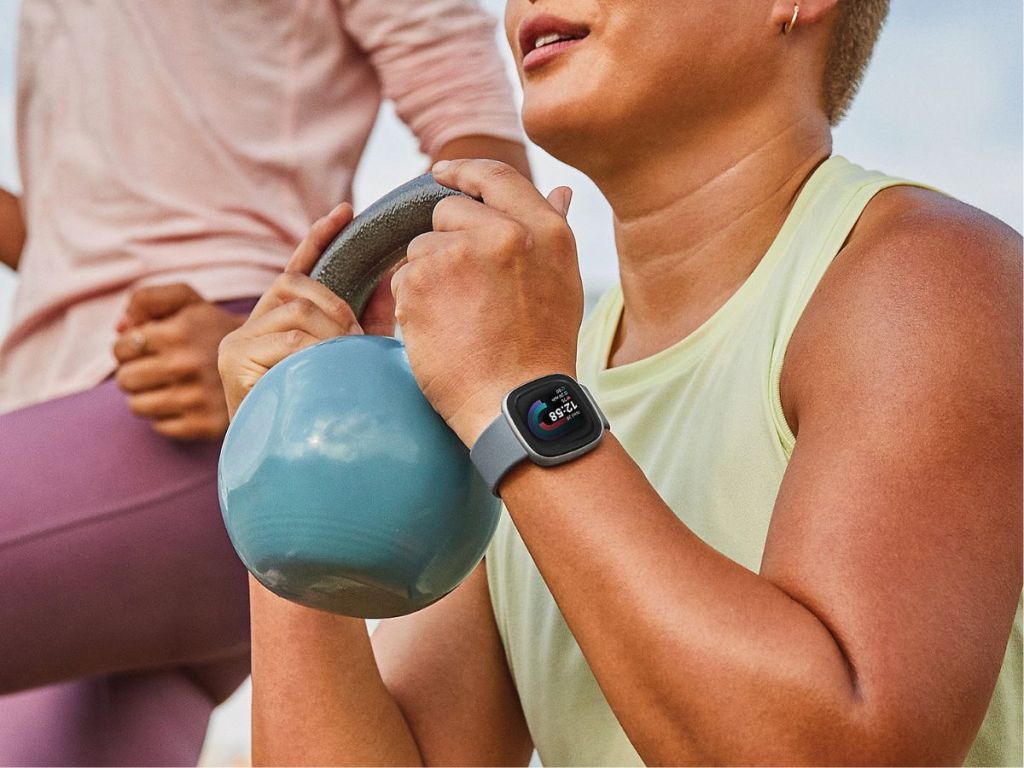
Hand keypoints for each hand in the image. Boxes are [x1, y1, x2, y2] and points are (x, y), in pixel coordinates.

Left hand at [113, 283, 246, 439]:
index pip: (121, 349)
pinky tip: (187, 402)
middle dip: (136, 372)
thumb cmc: (214, 329)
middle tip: (159, 368)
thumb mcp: (187, 301)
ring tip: (170, 385)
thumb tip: (120, 327)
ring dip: (148, 396)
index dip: (130, 347)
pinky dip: (167, 416)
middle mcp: (186, 366)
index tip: (150, 347)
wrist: (267, 360)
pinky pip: (160, 427)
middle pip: (125, 380)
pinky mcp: (205, 425)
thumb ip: (147, 299)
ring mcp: (196, 399)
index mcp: (178, 333)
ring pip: (138, 406)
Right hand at [218, 203, 393, 417]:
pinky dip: (317, 351)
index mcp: (275, 321)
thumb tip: (392, 277)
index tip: (345, 212)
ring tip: (344, 360)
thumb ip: (366, 320)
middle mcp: (249, 326)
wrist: (294, 464)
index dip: (319, 239)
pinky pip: (289, 340)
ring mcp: (238, 343)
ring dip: (331, 334)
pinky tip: (324, 366)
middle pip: (297, 287)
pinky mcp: (235, 361)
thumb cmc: (324, 410)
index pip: (296, 268)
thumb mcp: (350, 356)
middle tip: (356, 338)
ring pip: (297, 313)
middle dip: (336, 307)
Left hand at [392, 159, 581, 445]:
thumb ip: (551, 230)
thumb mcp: (562, 282)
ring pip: (421, 247)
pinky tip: (440, 331)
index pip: (496, 175)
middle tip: (465, 292)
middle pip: (449, 210)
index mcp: (544, 230)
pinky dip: (413, 302)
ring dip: (429, 277)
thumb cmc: (541, 351)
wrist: (514, 402)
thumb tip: (560, 189)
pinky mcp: (423, 280)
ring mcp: (460, 253)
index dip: (463, 170)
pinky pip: (403, 277)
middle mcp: (505, 233)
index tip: (441, 172)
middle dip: (447, 242)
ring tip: (459, 319)